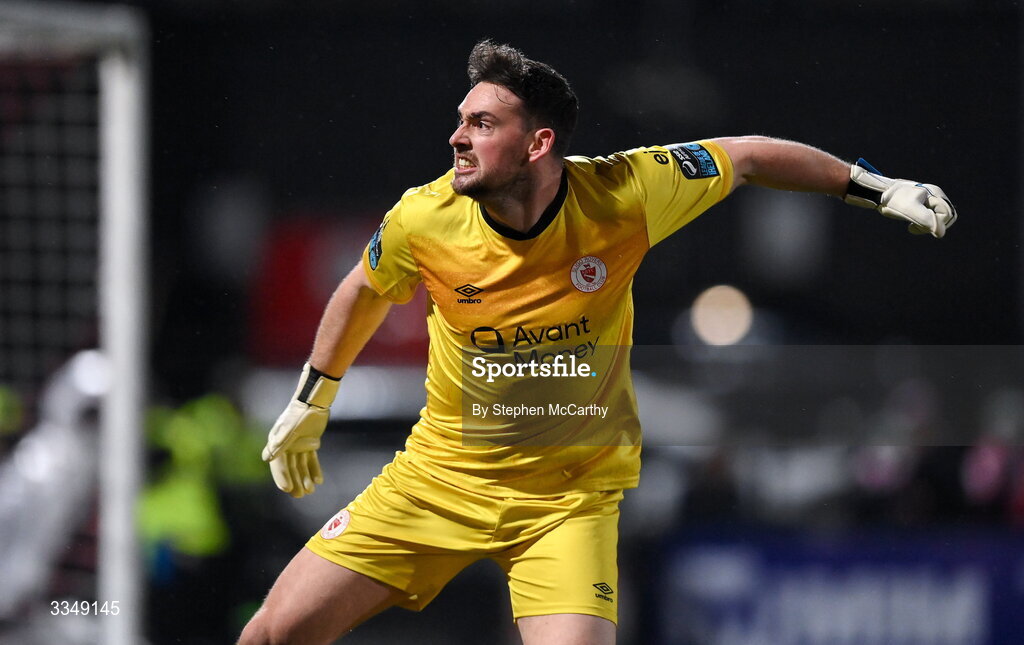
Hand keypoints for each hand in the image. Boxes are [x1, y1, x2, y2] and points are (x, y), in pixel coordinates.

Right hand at [262, 363, 340, 497]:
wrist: (315, 401)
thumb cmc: (300, 413)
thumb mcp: (290, 428)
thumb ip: (280, 443)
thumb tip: (266, 459)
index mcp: (277, 442)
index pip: (278, 464)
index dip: (281, 477)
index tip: (287, 489)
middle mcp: (286, 446)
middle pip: (289, 468)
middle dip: (294, 482)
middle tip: (300, 495)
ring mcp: (298, 445)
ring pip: (301, 466)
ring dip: (305, 478)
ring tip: (310, 491)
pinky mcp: (310, 443)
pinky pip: (311, 459)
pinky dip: (314, 469)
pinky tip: (318, 481)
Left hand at [845, 159, 957, 237]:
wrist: (877, 192)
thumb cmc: (892, 201)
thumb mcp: (910, 211)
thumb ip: (926, 221)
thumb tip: (940, 233)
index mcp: (935, 194)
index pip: (947, 215)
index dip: (935, 225)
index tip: (914, 227)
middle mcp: (934, 194)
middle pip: (945, 216)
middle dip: (932, 225)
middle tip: (913, 227)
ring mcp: (928, 198)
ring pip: (937, 217)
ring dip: (926, 225)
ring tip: (911, 226)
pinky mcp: (921, 202)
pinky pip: (929, 216)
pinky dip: (921, 223)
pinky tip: (910, 224)